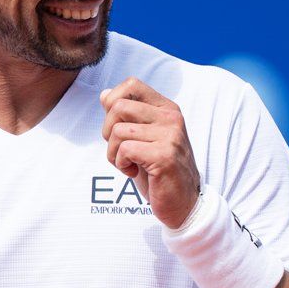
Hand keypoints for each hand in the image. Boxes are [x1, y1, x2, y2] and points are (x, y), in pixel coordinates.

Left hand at [100, 77, 200, 228]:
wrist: (183, 203)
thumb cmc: (158, 171)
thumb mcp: (142, 139)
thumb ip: (127, 117)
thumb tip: (104, 94)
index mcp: (166, 108)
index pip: (131, 84)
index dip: (112, 102)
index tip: (117, 127)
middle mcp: (171, 117)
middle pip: (118, 106)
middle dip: (107, 131)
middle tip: (119, 150)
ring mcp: (170, 135)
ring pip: (118, 131)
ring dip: (112, 153)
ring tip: (127, 163)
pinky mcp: (164, 156)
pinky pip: (125, 150)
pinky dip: (120, 164)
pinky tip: (133, 172)